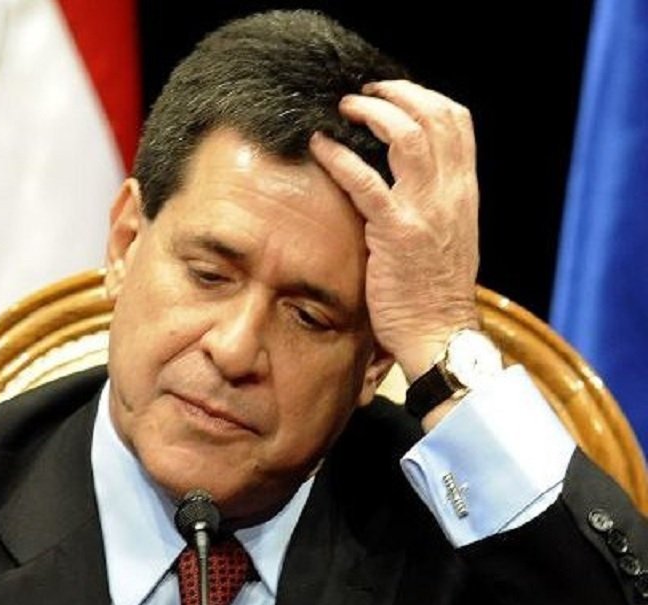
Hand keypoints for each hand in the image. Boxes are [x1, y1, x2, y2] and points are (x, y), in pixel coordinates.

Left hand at [309, 80, 479, 381]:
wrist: (440, 334)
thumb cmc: (433, 291)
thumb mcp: (446, 235)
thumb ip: (432, 201)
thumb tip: (403, 175)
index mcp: (463, 191)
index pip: (457, 121)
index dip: (422, 95)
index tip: (390, 92)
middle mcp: (451, 193)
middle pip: (434, 116)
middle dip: (396, 93)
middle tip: (360, 93)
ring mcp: (426, 210)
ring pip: (407, 136)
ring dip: (371, 113)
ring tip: (342, 108)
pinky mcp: (397, 233)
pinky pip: (366, 182)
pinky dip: (340, 158)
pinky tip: (319, 145)